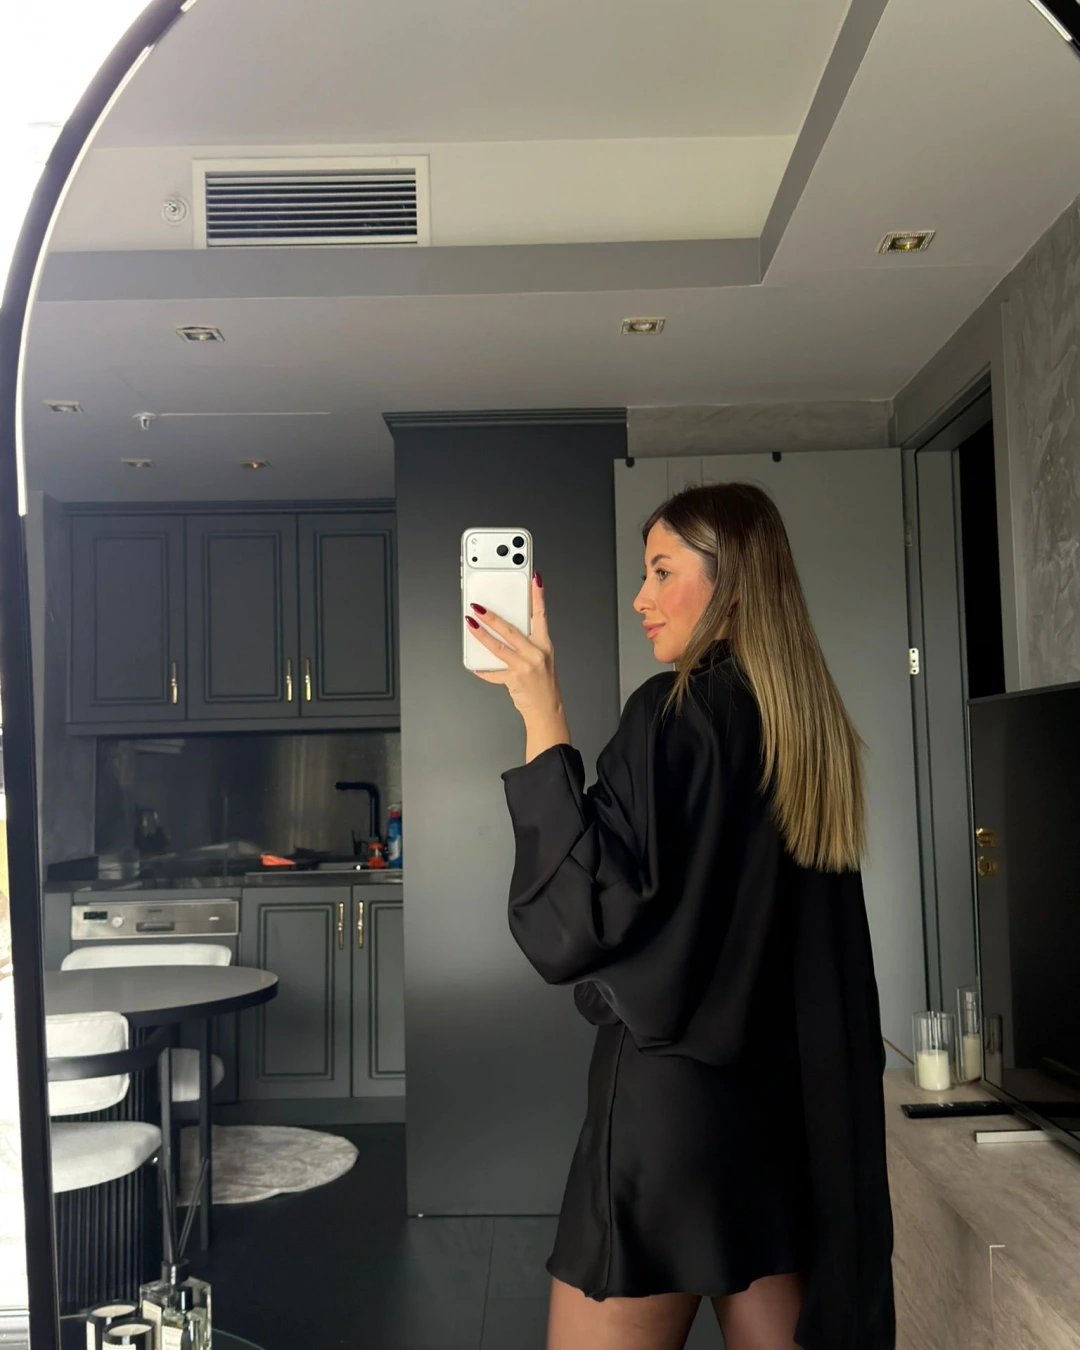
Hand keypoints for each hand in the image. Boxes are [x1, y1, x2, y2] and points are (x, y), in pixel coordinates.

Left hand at [468, 574, 570, 759]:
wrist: (546, 710)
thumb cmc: (544, 685)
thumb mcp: (542, 659)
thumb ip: (526, 644)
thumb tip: (504, 631)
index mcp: (544, 645)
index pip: (541, 615)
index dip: (538, 596)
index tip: (534, 579)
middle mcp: (535, 654)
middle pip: (510, 630)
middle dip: (492, 617)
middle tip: (478, 607)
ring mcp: (524, 667)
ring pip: (498, 647)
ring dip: (481, 635)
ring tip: (470, 624)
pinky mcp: (513, 680)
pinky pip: (493, 672)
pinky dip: (482, 668)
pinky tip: (474, 664)